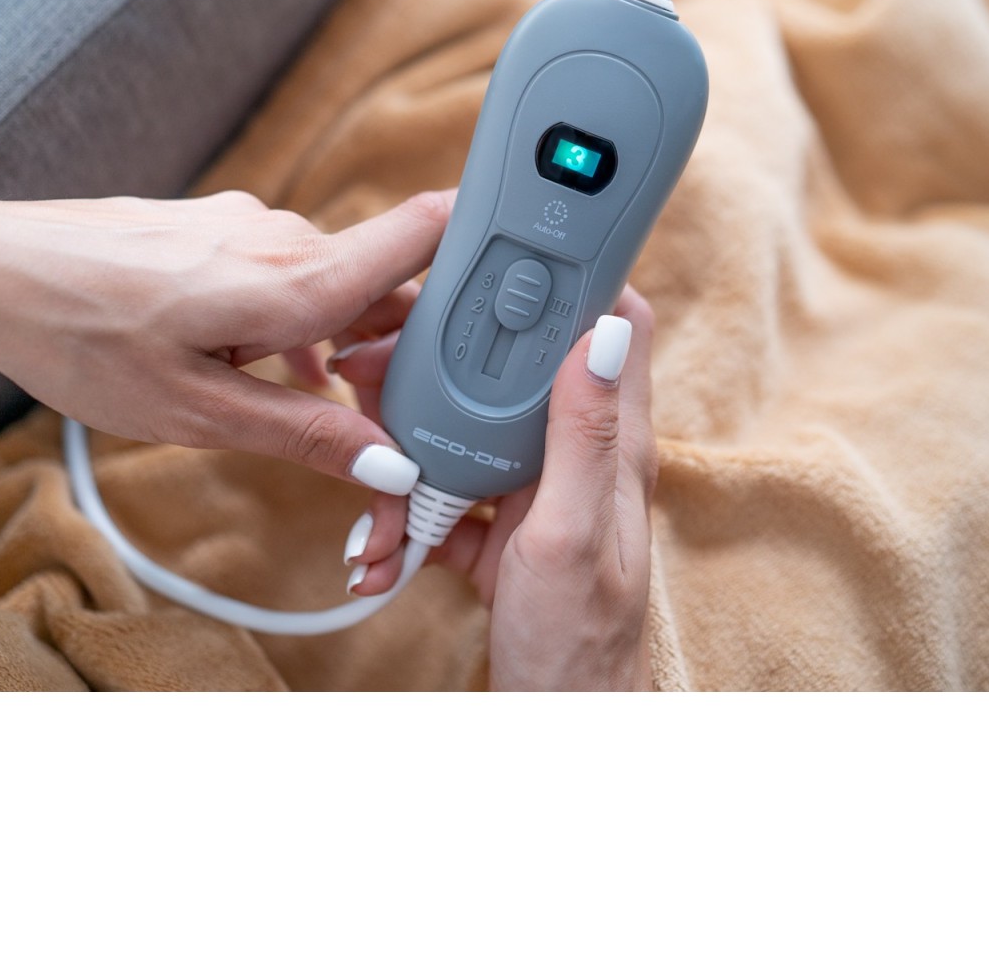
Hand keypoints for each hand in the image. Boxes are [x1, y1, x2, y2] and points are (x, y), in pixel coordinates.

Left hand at [0, 190, 451, 483]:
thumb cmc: (83, 337)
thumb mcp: (197, 411)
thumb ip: (304, 433)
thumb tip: (390, 463)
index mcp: (296, 281)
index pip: (424, 232)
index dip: (486, 239)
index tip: (524, 270)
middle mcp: (286, 237)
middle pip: (386, 277)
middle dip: (400, 339)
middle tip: (391, 405)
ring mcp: (252, 224)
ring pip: (335, 278)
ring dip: (341, 335)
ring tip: (311, 396)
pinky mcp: (222, 227)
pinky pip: (289, 269)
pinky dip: (297, 317)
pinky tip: (262, 362)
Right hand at [332, 287, 658, 690]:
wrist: (552, 730)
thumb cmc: (576, 645)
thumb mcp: (569, 534)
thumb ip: (583, 435)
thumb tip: (603, 330)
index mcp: (614, 447)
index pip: (614, 329)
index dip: (571, 283)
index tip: (503, 258)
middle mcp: (579, 459)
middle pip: (518, 374)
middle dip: (446, 365)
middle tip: (378, 363)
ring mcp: (538, 495)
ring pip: (471, 433)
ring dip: (412, 452)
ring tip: (375, 492)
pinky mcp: (503, 532)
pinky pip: (449, 498)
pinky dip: (410, 518)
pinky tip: (381, 552)